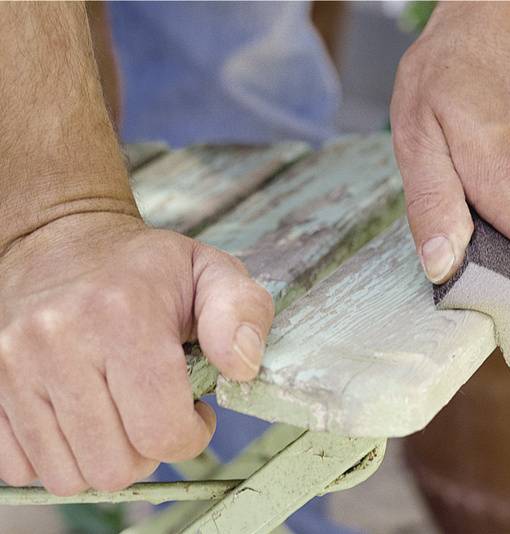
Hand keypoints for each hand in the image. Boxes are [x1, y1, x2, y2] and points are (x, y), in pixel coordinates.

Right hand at [0, 213, 272, 494]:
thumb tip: (241, 366)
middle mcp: (58, 341)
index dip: (191, 435)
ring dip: (105, 456)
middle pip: (116, 465)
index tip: (193, 409)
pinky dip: (59, 455)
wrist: (59, 240)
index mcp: (123, 315)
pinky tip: (81, 416)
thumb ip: (242, 312)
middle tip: (155, 409)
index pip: (161, 431)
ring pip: (70, 476)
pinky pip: (21, 468)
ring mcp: (13, 366)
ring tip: (120, 410)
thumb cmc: (144, 266)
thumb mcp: (211, 270)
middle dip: (149, 450)